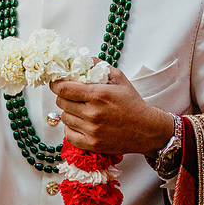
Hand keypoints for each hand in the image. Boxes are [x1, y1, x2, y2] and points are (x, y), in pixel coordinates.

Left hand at [50, 64, 176, 155]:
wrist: (147, 129)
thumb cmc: (133, 103)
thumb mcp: (120, 79)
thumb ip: (100, 67)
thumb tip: (83, 60)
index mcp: (99, 95)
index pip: (63, 88)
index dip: (56, 84)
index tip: (57, 82)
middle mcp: (93, 113)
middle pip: (61, 102)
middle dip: (64, 97)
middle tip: (73, 96)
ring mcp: (92, 130)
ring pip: (64, 118)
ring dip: (70, 112)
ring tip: (82, 111)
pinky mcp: (92, 144)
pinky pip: (68, 135)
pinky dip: (71, 129)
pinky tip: (81, 124)